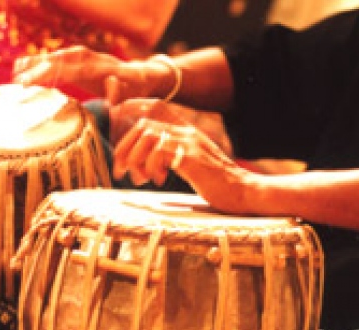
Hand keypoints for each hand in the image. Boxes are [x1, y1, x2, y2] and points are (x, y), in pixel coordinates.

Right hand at [12, 45, 150, 103]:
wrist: (137, 77)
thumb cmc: (132, 89)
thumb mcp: (129, 92)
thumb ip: (119, 91)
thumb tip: (111, 89)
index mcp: (97, 66)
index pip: (68, 69)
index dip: (49, 75)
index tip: (32, 83)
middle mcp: (86, 57)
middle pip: (56, 61)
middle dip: (37, 70)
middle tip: (19, 82)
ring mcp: (80, 57)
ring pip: (53, 58)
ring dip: (35, 65)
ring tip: (16, 75)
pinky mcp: (76, 61)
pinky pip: (55, 60)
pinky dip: (40, 63)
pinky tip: (24, 68)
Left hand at [112, 117, 252, 213]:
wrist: (243, 191)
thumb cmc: (216, 183)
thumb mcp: (191, 164)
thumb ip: (170, 157)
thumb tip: (144, 164)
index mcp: (186, 132)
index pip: (154, 108)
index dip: (131, 110)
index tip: (116, 127)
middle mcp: (186, 132)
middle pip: (143, 124)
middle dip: (124, 147)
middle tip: (120, 170)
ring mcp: (190, 143)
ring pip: (148, 136)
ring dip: (135, 158)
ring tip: (139, 179)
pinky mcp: (192, 158)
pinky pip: (160, 153)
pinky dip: (151, 167)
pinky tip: (158, 180)